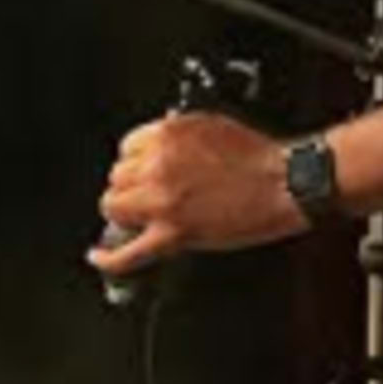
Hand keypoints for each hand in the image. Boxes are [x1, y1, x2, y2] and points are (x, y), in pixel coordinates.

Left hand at [91, 112, 305, 280]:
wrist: (285, 182)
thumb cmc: (258, 156)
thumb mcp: (209, 125)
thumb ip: (176, 134)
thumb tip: (156, 142)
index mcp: (166, 135)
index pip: (126, 148)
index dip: (137, 162)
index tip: (146, 170)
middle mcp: (158, 165)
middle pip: (117, 177)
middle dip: (132, 186)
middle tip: (152, 194)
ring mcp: (162, 201)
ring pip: (113, 206)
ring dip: (126, 212)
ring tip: (145, 216)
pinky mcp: (172, 234)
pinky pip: (126, 253)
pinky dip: (108, 258)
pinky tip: (97, 256)